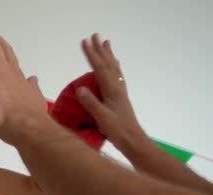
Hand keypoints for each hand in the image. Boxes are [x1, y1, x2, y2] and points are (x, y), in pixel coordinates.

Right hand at [76, 34, 147, 149]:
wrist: (133, 140)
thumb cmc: (117, 130)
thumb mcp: (101, 117)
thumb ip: (91, 103)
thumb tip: (80, 88)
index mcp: (112, 90)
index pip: (100, 68)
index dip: (92, 55)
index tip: (84, 42)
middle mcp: (117, 87)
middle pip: (108, 64)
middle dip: (100, 50)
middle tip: (95, 35)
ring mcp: (120, 91)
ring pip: (114, 68)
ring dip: (108, 55)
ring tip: (106, 44)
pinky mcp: (120, 97)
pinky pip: (116, 76)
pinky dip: (114, 67)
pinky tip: (113, 66)